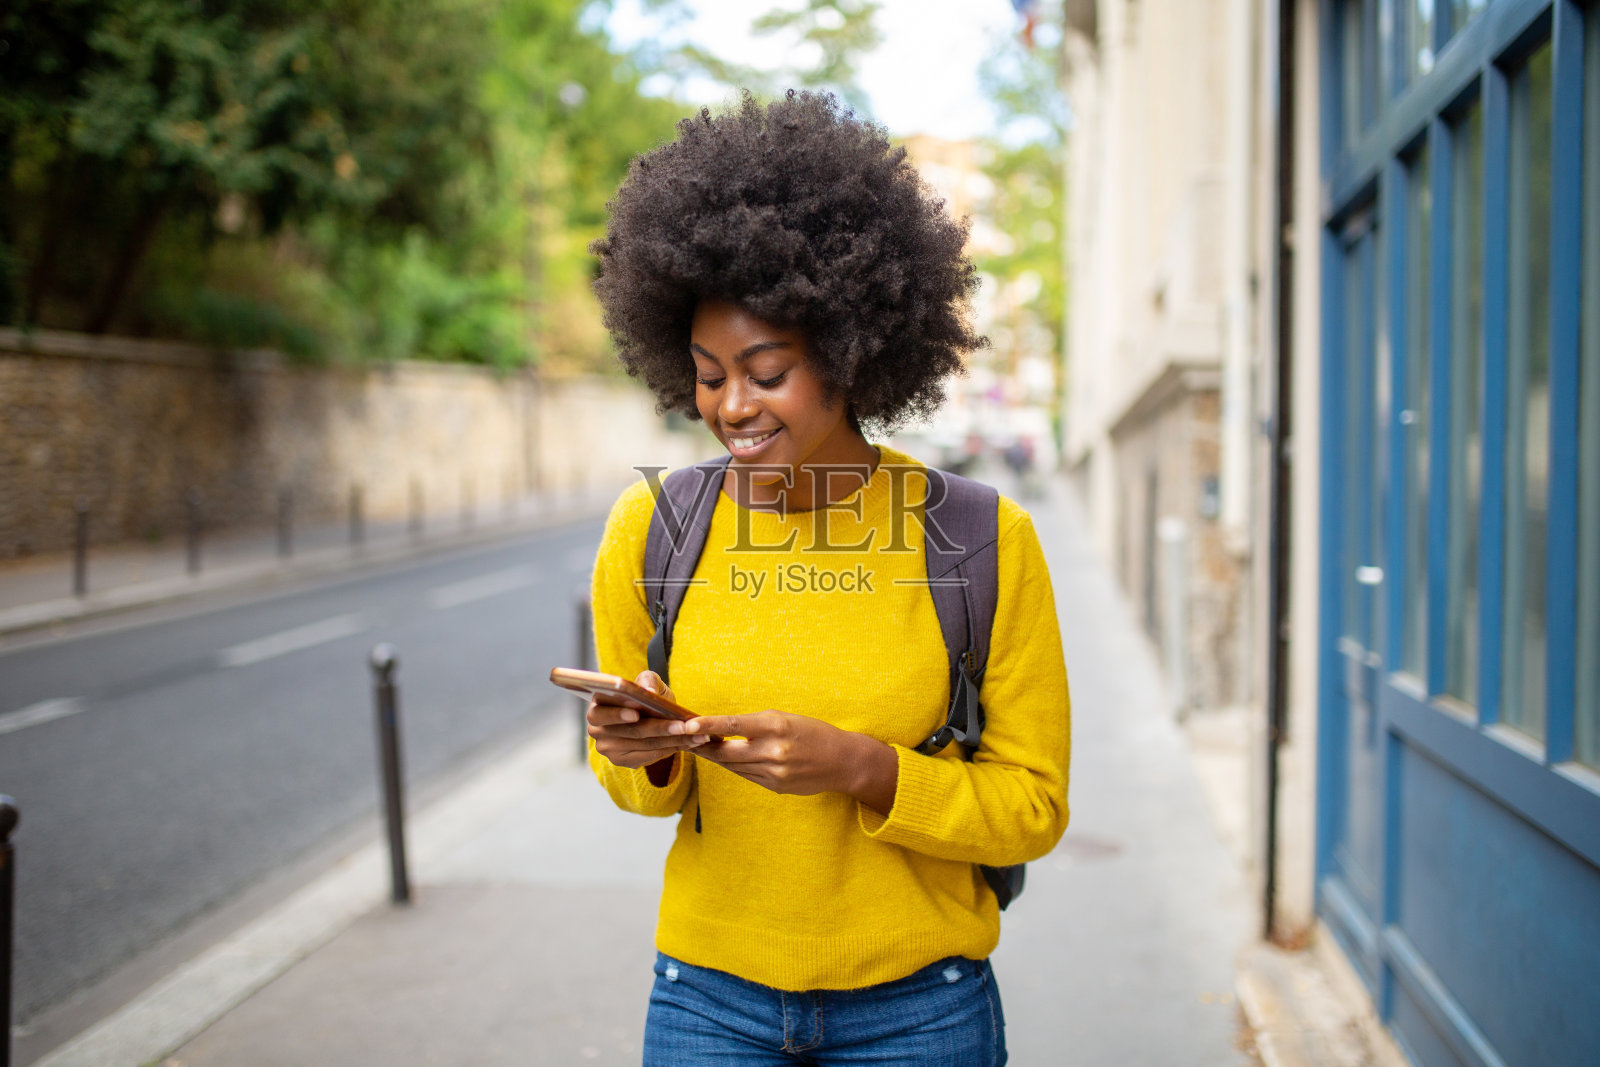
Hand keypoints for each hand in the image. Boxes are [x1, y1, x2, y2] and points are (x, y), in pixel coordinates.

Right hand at [586, 671, 711, 773]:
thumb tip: (648, 691)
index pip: (601, 712)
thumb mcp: (648, 682)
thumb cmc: (645, 696)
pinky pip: (651, 756)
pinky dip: (672, 749)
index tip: (637, 713)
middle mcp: (597, 731)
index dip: (618, 714)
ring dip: (674, 740)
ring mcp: (609, 749)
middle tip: (684, 726)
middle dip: (660, 728)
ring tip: (697, 735)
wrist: (648, 714)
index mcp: (596, 707)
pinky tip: (690, 743)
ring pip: (646, 745)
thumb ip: (647, 681)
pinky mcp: (624, 761)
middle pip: (632, 731)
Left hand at [682, 710, 898, 814]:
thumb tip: (723, 732)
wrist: (843, 761)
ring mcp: (774, 772)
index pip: (733, 725)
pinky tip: (731, 760)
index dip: (708, 726)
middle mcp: (773, 751)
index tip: (688, 724)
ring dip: (717, 757)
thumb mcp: (786, 719)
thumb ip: (756, 726)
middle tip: (686, 738)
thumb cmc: (813, 733)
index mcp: (776, 726)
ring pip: (733, 766)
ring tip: (702, 747)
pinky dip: (736, 767)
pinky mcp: (775, 787)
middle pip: (726, 752)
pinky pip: (747, 776)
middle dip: (704, 746)